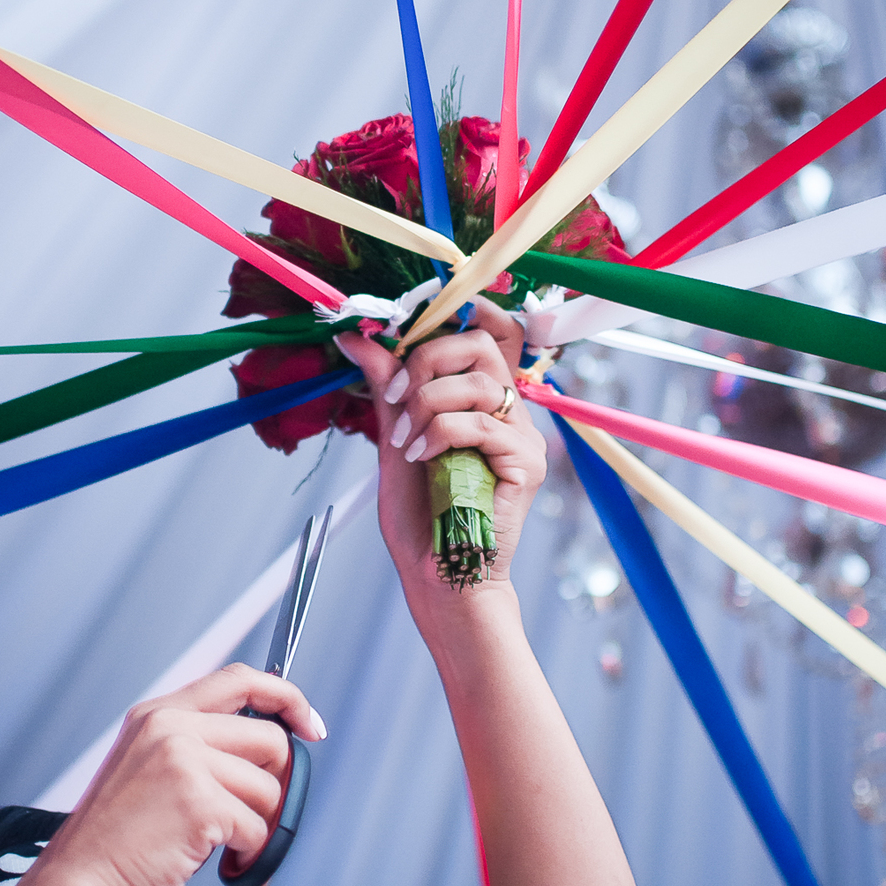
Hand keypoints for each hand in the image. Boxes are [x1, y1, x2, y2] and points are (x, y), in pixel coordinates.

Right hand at [31, 666, 325, 885]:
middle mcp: (171, 728)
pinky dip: (250, 860)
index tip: (311, 726)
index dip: (286, 698)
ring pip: (269, 790)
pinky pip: (257, 830)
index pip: (240, 680)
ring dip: (261, 832)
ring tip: (231, 855)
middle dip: (277, 788)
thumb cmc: (112, 847)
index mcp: (158, 715)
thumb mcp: (146, 772)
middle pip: (270, 740)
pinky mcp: (197, 802)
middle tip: (256, 822)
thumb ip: (197, 751)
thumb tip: (269, 761)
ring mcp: (184, 761)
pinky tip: (227, 873)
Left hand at [335, 296, 545, 606]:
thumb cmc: (419, 513)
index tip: (414, 325)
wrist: (436, 573)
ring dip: (427, 405)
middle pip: (483, 343)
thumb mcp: (395, 435)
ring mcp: (524, 437)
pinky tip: (421, 457)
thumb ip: (388, 386)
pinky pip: (482, 424)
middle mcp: (510, 412)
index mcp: (484, 400)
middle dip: (429, 357)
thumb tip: (359, 337)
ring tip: (404, 443)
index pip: (492, 333)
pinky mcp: (527, 463)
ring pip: (479, 383)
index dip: (464, 313)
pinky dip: (440, 433)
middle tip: (396, 394)